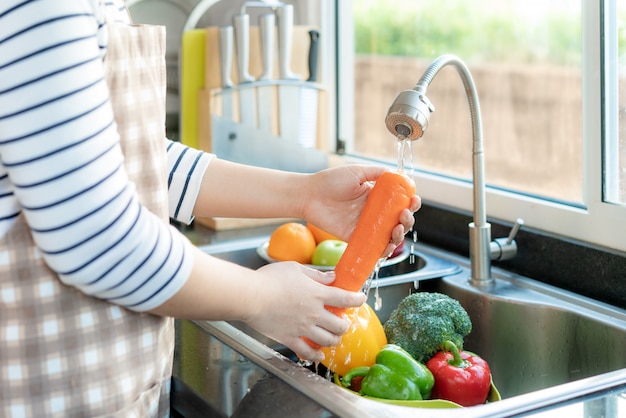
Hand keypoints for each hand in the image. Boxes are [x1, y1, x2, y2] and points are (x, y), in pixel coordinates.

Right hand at [244, 262, 365, 360]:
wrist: (250, 296)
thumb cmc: (270, 279)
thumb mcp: (295, 269)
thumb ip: (316, 275)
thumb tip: (332, 277)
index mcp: (317, 294)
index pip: (345, 298)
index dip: (357, 299)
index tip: (361, 299)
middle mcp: (314, 313)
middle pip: (340, 325)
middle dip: (345, 325)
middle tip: (343, 322)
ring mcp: (303, 328)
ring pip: (328, 340)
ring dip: (334, 340)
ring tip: (334, 337)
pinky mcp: (290, 338)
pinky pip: (307, 352)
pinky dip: (316, 355)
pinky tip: (319, 354)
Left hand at [302, 165, 420, 255]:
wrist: (309, 195)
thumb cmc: (330, 181)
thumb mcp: (356, 172)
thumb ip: (376, 173)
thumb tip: (397, 174)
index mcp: (376, 196)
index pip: (400, 202)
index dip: (411, 203)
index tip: (414, 201)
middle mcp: (374, 213)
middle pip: (398, 220)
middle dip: (408, 220)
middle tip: (404, 215)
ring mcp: (366, 227)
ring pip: (390, 236)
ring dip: (399, 235)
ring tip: (396, 229)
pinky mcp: (356, 238)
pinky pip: (374, 248)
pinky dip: (384, 250)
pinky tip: (388, 246)